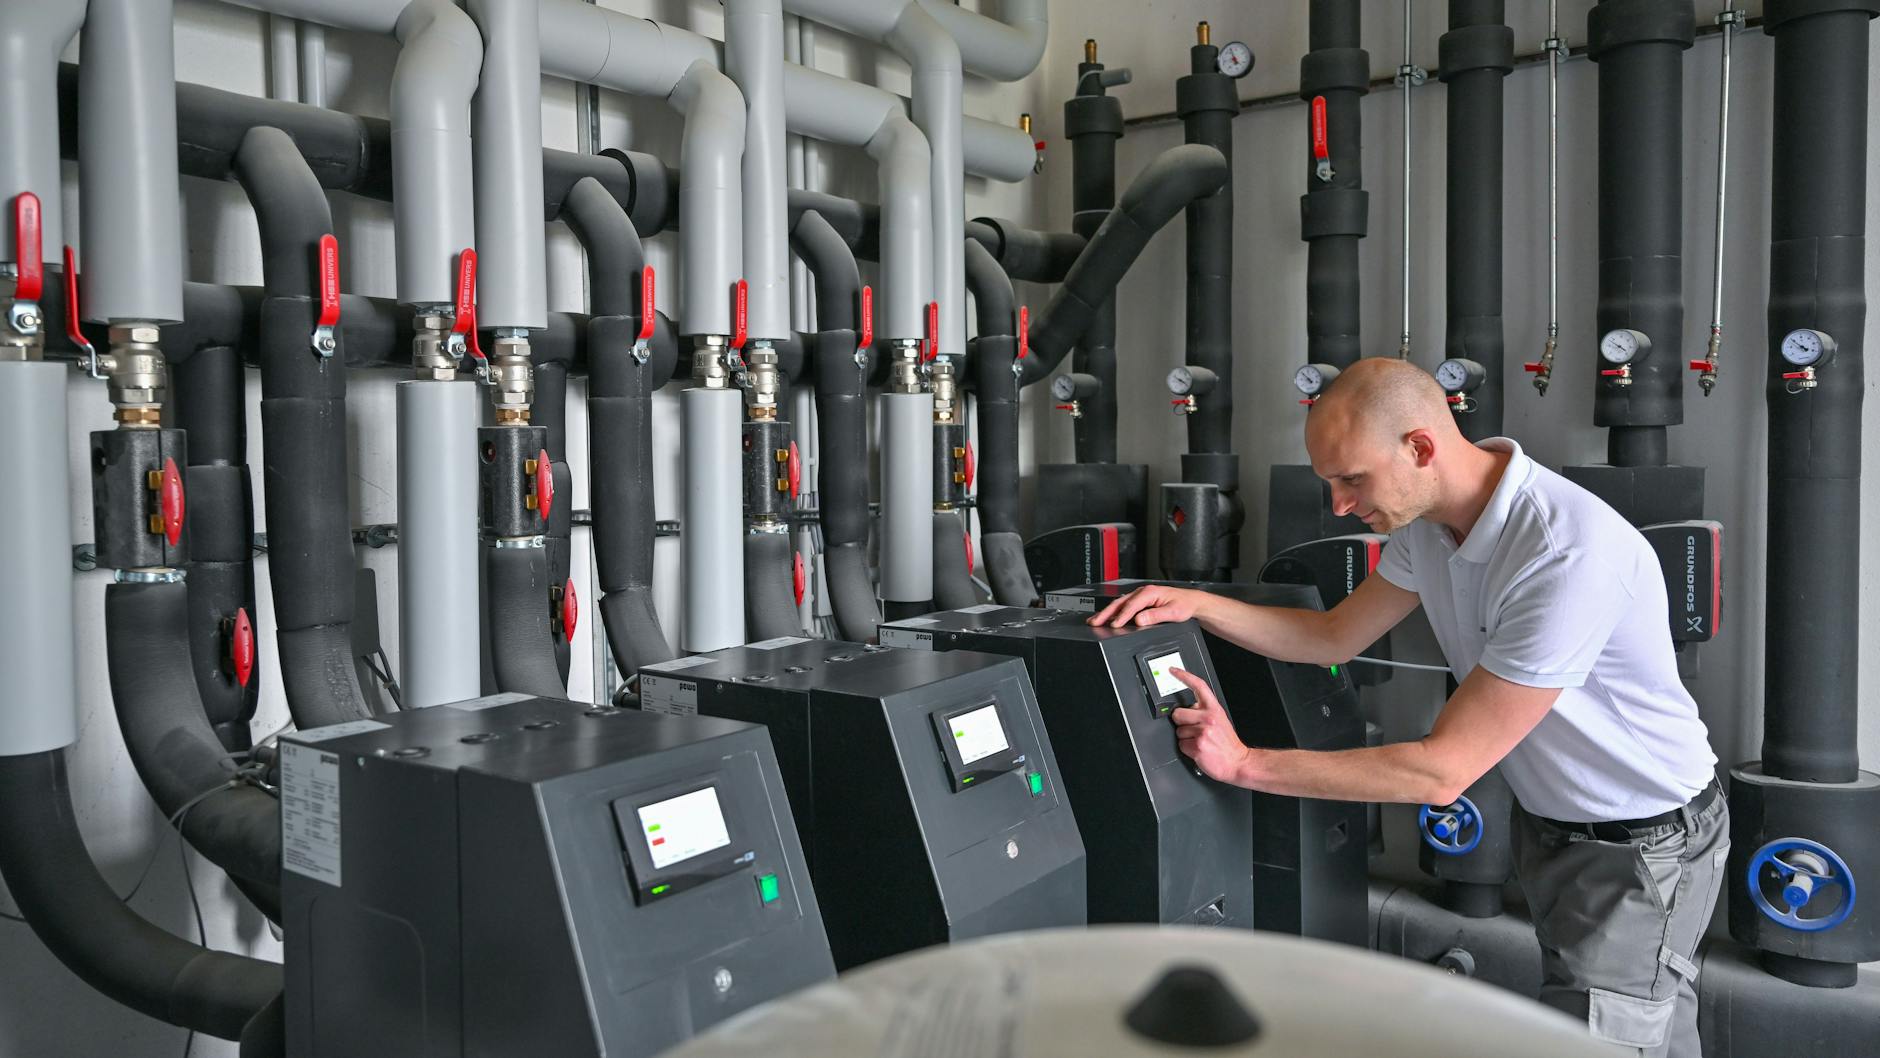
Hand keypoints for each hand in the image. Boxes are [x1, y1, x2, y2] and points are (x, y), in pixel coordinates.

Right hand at [1088, 584, 1199, 628]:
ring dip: (1107, 612)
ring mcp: (1140, 596)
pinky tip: (1108, 619)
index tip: (1114, 625)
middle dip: (1106, 613)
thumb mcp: (1173, 612)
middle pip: (1120, 603)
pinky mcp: (1140, 602)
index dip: (1121, 616)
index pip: (1131, 606)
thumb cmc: (1184, 605)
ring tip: (1095, 620)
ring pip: (1120, 604)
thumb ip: (1155, 616)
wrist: (1191, 602)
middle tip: (1094, 621)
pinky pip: (1124, 606)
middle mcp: (1143, 592)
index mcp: (1150, 592)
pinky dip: (1114, 613)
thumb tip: (1139, 620)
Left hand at [1169, 668, 1249, 784]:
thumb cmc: (1227, 744)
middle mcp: (1208, 718)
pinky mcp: (1198, 746)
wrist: (1238, 762)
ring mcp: (1203, 732)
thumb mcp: (1220, 720)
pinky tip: (1199, 750)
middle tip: (1193, 730)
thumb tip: (1189, 707)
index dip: (1184, 676)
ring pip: (1178, 731)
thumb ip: (1205, 711)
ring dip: (1186, 738)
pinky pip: (1181, 745)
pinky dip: (1187, 749)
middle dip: (1181, 723)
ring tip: (1199, 741)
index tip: (1173, 671)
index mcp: (1214, 709)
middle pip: (1178, 713)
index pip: (1198, 686)